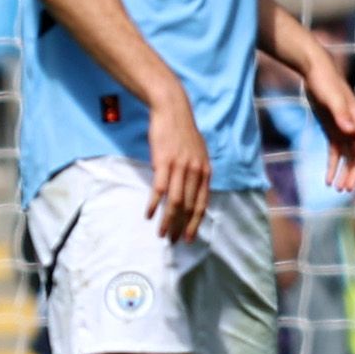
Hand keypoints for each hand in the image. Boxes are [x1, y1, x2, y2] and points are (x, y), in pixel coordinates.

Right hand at [146, 99, 211, 242]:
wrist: (172, 111)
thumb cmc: (183, 133)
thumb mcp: (198, 154)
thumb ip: (198, 172)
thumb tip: (195, 190)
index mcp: (205, 171)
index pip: (202, 203)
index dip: (196, 222)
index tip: (191, 237)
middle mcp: (196, 172)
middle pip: (189, 206)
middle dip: (182, 227)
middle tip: (175, 241)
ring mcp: (180, 168)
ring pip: (175, 201)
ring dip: (168, 221)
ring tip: (162, 234)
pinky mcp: (164, 163)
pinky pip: (160, 189)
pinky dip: (154, 204)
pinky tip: (149, 215)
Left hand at [303, 60, 354, 194]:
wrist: (315, 70)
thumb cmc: (325, 81)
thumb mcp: (331, 98)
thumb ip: (341, 114)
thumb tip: (351, 131)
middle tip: (346, 190)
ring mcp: (344, 129)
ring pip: (348, 157)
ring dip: (344, 172)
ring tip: (337, 189)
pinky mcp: (333, 129)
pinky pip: (335, 152)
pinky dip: (332, 166)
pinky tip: (327, 179)